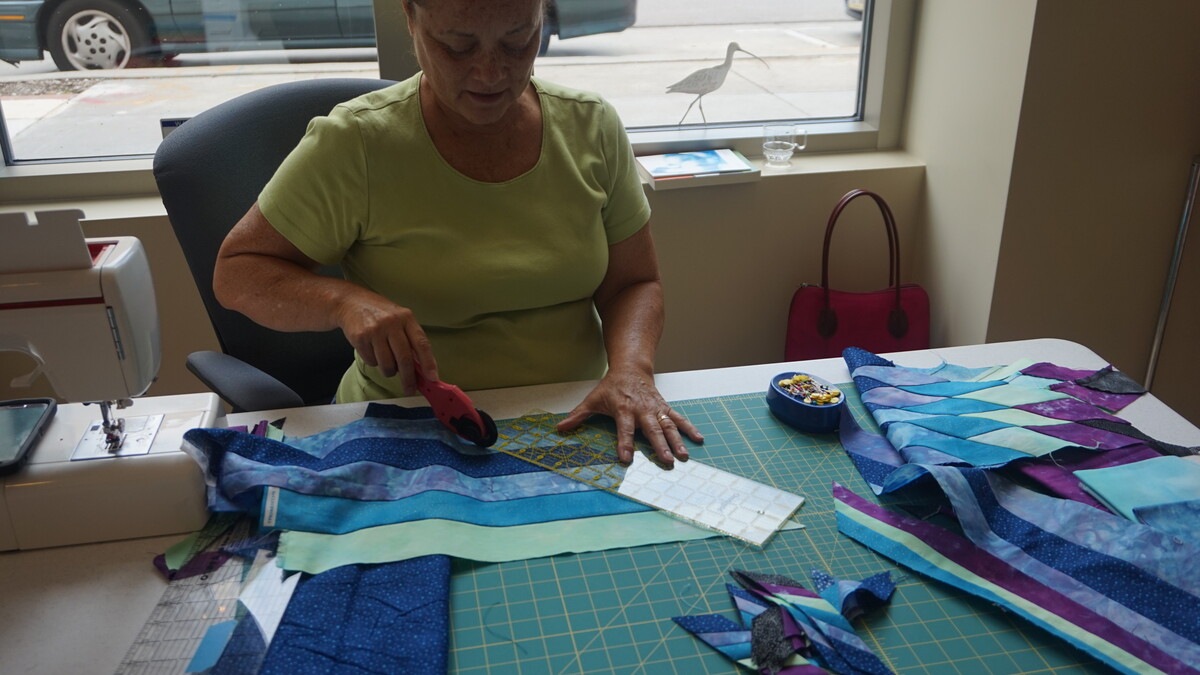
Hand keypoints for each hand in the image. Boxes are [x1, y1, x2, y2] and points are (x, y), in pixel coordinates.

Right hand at [335, 290, 436, 393]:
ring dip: (389, 371)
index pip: (421, 343)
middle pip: (404, 358)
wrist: (351, 302)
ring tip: (388, 364)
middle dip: (408, 378)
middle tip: (409, 388)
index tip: (432, 378)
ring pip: (387, 364)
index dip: (428, 363)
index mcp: (406, 318)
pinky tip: (372, 351)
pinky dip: (374, 362)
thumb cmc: (380, 314)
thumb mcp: (400, 319)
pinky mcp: (360, 338)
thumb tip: (423, 367)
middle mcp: (391, 323)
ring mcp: (375, 330)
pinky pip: (371, 362)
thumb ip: (411, 340)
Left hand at [555, 367, 703, 466]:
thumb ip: (578, 415)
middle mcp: (642, 410)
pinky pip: (678, 419)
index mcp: (624, 409)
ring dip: (677, 441)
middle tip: (666, 460)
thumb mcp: (592, 399)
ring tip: (684, 456)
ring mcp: (656, 409)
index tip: (626, 459)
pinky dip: (689, 428)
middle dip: (659, 445)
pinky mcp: (665, 408)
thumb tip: (559, 427)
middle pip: (651, 430)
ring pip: (668, 426)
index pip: (624, 429)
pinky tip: (699, 439)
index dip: (624, 444)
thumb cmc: (611, 387)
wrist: (631, 368)